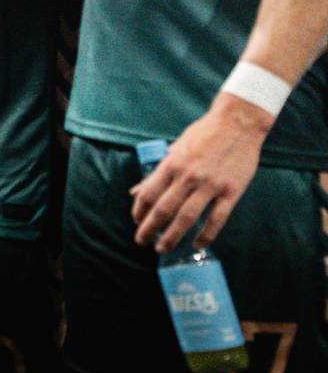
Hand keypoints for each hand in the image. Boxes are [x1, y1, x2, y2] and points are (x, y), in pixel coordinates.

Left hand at [130, 95, 272, 250]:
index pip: (149, 193)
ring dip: (172, 236)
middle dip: (149, 228)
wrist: (237, 124)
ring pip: (187, 217)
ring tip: (162, 248)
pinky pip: (217, 219)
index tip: (136, 222)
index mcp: (171, 164)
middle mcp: (188, 176)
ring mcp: (211, 185)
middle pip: (164, 209)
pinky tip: (197, 245)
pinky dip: (206, 235)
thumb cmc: (203, 135)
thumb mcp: (175, 149)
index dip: (139, 211)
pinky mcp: (232, 191)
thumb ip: (157, 173)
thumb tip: (135, 192)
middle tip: (141, 242)